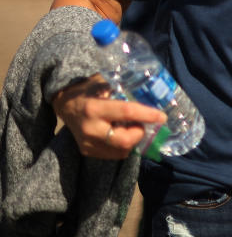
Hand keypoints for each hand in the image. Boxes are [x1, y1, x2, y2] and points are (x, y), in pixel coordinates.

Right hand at [52, 76, 166, 159]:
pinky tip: (121, 133)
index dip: (147, 115)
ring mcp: (87, 143)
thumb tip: (151, 92)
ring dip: (133, 140)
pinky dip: (124, 146)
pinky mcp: (87, 151)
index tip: (162, 116)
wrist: (64, 104)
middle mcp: (90, 128)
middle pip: (125, 140)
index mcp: (94, 108)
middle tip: (141, 124)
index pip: (126, 112)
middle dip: (139, 133)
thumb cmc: (88, 90)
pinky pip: (114, 154)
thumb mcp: (103, 82)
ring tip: (131, 127)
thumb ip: (123, 88)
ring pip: (121, 151)